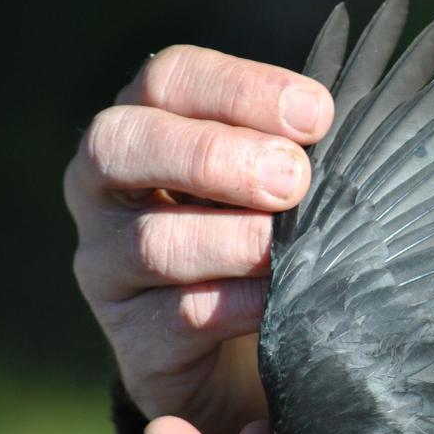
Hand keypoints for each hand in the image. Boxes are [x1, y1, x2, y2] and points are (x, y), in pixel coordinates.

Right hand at [64, 45, 333, 433]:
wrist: (246, 354)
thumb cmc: (265, 235)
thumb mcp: (272, 180)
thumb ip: (289, 149)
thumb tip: (330, 128)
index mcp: (145, 126)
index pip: (170, 79)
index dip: (241, 89)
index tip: (315, 115)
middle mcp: (104, 188)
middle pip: (124, 144)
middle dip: (214, 156)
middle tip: (293, 179)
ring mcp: (104, 266)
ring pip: (152, 241)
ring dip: (233, 239)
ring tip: (288, 247)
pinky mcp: (132, 340)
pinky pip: (180, 316)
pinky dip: (239, 303)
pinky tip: (279, 300)